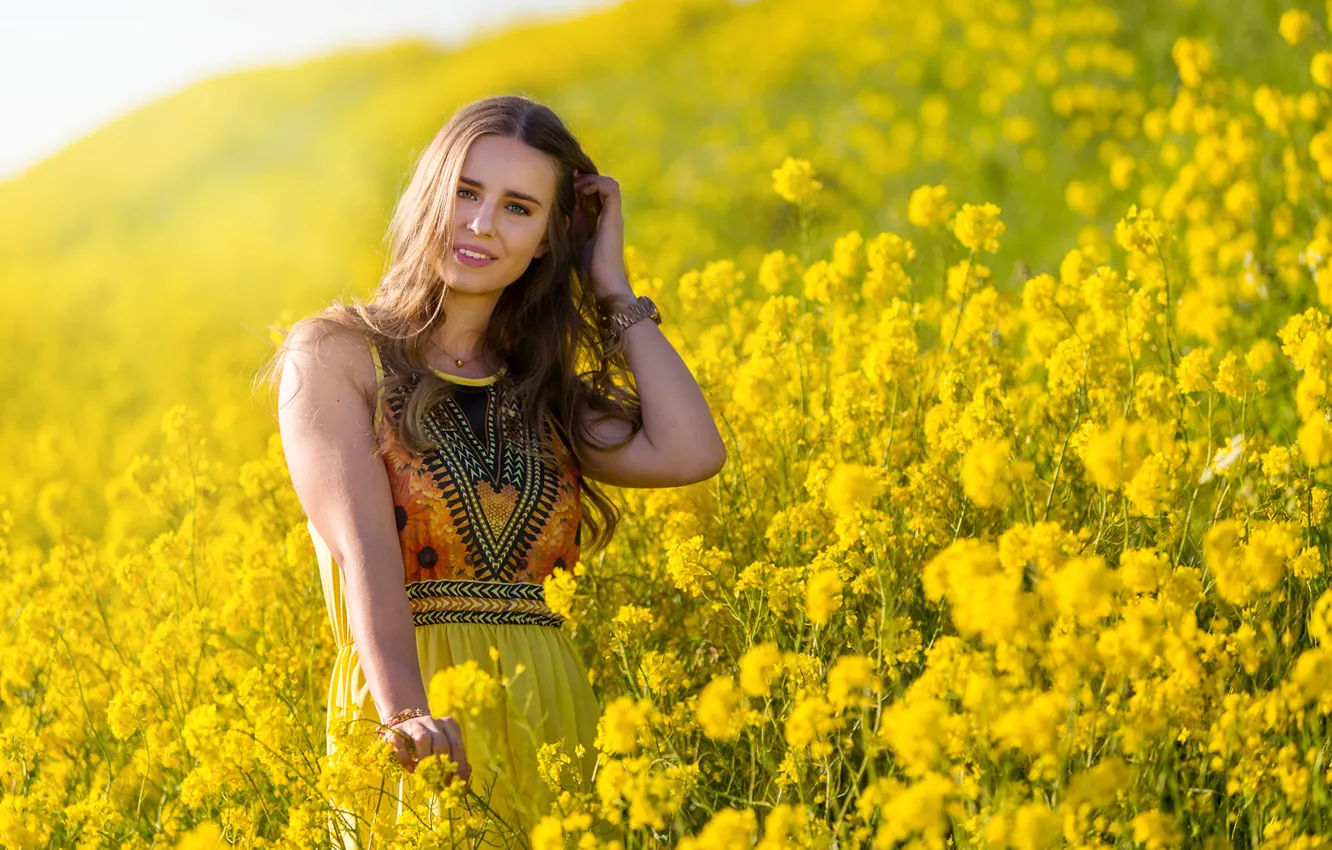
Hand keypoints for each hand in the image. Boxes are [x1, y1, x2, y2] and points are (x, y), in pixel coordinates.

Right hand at [381, 714, 470, 782]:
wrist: (405, 726)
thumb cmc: (430, 742)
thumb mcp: (445, 746)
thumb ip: (454, 758)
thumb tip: (464, 778)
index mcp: (449, 725)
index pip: (458, 746)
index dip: (459, 767)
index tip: (457, 784)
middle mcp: (433, 721)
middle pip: (442, 745)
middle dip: (443, 769)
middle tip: (441, 785)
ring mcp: (414, 724)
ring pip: (423, 740)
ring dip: (426, 762)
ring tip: (427, 778)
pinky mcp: (395, 732)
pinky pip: (401, 745)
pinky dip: (406, 759)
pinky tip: (411, 769)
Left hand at [571, 170, 629, 298]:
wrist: (604, 282)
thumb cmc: (588, 267)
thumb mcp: (573, 239)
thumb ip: (570, 224)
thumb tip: (559, 208)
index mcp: (600, 219)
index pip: (593, 192)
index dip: (579, 183)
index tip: (562, 182)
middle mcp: (609, 214)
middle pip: (601, 183)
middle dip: (584, 177)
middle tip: (566, 178)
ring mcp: (613, 215)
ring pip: (608, 182)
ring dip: (590, 178)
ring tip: (574, 184)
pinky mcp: (615, 216)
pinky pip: (611, 188)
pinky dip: (596, 183)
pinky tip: (580, 190)